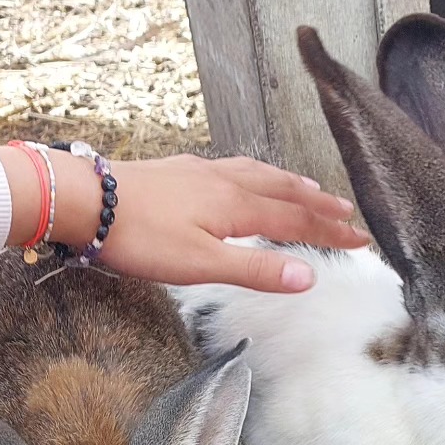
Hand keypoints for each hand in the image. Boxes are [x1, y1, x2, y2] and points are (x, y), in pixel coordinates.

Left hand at [0, 146, 368, 291]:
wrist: (83, 200)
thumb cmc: (138, 237)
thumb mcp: (201, 264)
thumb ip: (255, 270)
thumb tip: (308, 275)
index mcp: (236, 206)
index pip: (296, 220)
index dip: (330, 231)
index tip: (361, 239)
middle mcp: (224, 182)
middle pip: (283, 191)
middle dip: (317, 203)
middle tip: (347, 211)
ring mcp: (199, 172)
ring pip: (257, 174)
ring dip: (288, 184)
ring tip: (308, 188)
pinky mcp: (176, 171)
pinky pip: (231, 168)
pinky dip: (254, 174)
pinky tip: (242, 176)